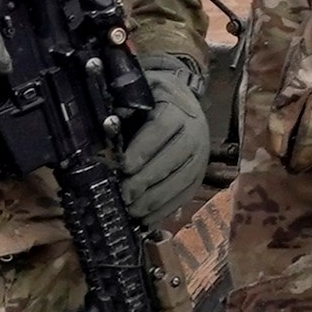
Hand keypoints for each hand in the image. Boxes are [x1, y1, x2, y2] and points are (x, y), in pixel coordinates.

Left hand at [119, 57, 213, 226]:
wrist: (185, 103)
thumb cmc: (154, 99)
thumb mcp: (140, 92)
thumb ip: (124, 105)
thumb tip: (110, 124)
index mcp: (177, 109)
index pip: (161, 129)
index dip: (143, 149)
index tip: (124, 166)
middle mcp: (195, 133)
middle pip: (173, 159)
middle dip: (147, 180)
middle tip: (124, 194)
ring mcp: (200, 157)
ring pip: (181, 180)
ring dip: (156, 199)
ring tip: (133, 210)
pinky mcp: (199, 175)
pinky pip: (186, 195)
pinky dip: (166, 209)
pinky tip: (147, 219)